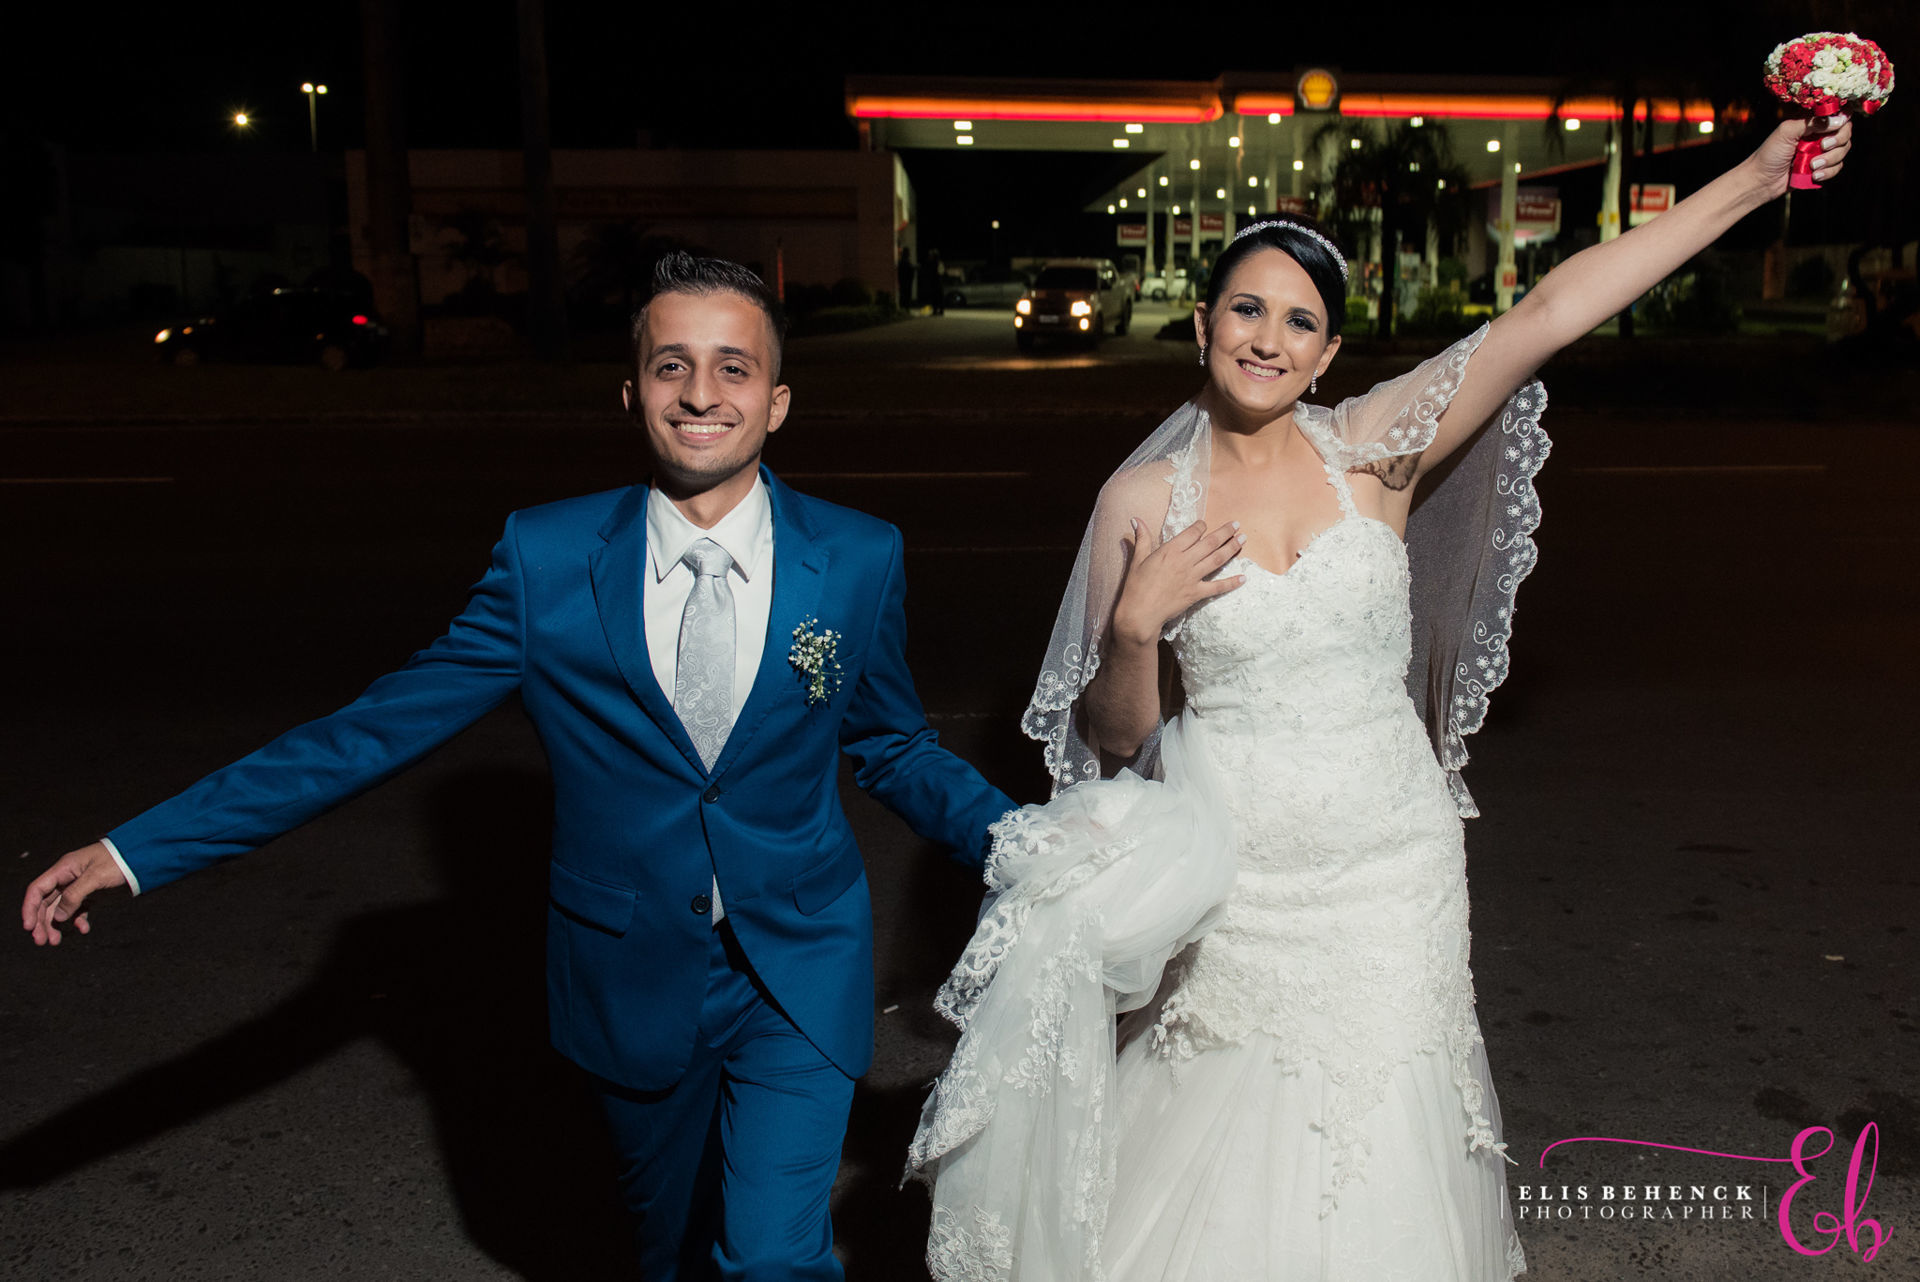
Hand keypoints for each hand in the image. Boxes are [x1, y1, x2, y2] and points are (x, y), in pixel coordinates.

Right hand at [21, 841, 127, 945]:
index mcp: (64, 869)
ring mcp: (78, 887)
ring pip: (59, 909)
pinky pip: (78, 911)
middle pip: (45, 903)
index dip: (29, 908)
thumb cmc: (118, 861)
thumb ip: (75, 895)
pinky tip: (84, 929)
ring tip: (56, 942)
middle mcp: (67, 878)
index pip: (37, 890)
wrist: (141, 857)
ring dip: (56, 926)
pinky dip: (77, 921)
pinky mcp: (91, 895)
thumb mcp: (96, 876)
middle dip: (41, 923)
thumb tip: (57, 917)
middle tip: (42, 941)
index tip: (28, 927)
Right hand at [1110, 519, 1245, 647]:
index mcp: (1170, 551)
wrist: (1140, 613)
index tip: (1205, 524)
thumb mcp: (1137, 560)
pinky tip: (1243, 578)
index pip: (1192, 533)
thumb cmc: (1136, 586)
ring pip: (1217, 560)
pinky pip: (1217, 587)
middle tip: (1236, 524)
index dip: (1201, 526)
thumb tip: (1136, 519)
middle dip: (1225, 532)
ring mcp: (1192, 578)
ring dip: (1231, 548)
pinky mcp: (1196, 593)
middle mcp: (1185, 561)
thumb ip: (1142, 538)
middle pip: (1210, 543)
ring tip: (1243, 539)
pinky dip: (1231, 583)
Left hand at [1749, 112, 1852, 194]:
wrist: (1761, 181)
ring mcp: (1821, 152)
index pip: (1838, 114)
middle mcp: (1819, 134)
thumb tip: (1839, 120)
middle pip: (1846, 132)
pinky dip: (1828, 172)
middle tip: (1823, 146)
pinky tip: (1814, 175)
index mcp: (1811, 122)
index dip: (1843, 119)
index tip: (1838, 126)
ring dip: (1830, 159)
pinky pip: (1837, 167)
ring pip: (1843, 151)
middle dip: (1838, 141)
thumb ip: (1811, 122)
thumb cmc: (1769, 154)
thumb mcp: (1786, 131)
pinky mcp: (1821, 167)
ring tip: (1812, 166)